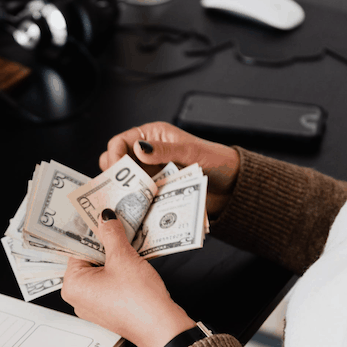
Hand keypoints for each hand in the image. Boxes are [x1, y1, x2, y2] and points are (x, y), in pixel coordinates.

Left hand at [61, 209, 195, 346]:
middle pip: (88, 260)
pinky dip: (120, 271)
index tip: (99, 217)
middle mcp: (79, 298)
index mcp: (73, 286)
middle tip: (116, 226)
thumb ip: (111, 234)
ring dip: (114, 256)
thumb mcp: (123, 258)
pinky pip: (110, 283)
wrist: (162, 327)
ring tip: (128, 242)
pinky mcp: (110, 309)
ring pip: (101, 271)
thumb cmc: (139, 300)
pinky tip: (133, 260)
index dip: (90, 232)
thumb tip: (105, 219)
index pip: (76, 249)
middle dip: (103, 244)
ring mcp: (94, 306)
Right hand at [99, 122, 239, 218]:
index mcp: (153, 136)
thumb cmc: (216, 160)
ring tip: (125, 201)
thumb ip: (164, 150)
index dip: (114, 156)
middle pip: (118, 162)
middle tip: (116, 189)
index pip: (120, 142)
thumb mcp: (190, 152)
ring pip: (126, 182)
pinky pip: (138, 197)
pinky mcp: (156, 192)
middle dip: (114, 175)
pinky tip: (135, 210)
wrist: (233, 185)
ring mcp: (151, 174)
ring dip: (123, 191)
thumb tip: (138, 148)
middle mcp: (148, 154)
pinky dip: (134, 203)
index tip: (114, 172)